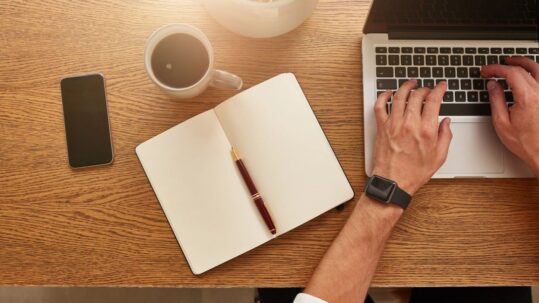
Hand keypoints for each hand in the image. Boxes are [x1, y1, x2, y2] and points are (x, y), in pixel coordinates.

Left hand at [372, 80, 451, 194]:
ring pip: (399, 97)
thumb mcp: (439, 157)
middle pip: (417, 96)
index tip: (441, 86)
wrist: (393, 182)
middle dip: (424, 89)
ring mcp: (393, 124)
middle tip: (427, 89)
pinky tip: (388, 93)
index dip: (439, 90)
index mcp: (426, 130)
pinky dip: (383, 96)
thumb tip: (446, 122)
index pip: (434, 101)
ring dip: (406, 87)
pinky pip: (380, 106)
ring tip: (410, 84)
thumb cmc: (414, 173)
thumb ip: (445, 136)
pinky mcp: (382, 128)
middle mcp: (409, 124)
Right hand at [481, 56, 538, 175]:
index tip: (487, 71)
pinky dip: (535, 73)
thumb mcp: (502, 122)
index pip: (511, 73)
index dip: (496, 68)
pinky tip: (530, 76)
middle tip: (500, 63)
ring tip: (516, 63)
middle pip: (526, 68)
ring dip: (526, 64)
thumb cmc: (525, 142)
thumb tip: (493, 85)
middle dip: (510, 63)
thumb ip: (496, 100)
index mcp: (527, 97)